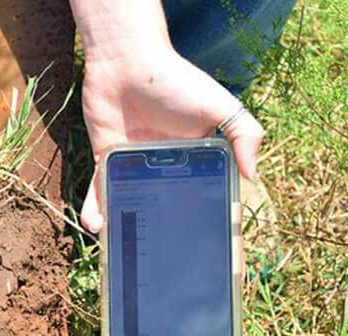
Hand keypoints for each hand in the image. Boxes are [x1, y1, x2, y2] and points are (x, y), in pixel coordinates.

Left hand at [79, 43, 263, 232]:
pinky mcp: (106, 161)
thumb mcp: (220, 105)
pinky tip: (95, 226)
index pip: (200, 195)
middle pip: (162, 206)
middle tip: (161, 262)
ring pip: (130, 203)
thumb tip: (253, 175)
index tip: (204, 250)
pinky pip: (100, 190)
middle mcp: (163, 168)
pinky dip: (95, 209)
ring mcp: (134, 166)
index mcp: (193, 159)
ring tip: (121, 250)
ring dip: (124, 227)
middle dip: (161, 233)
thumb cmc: (175, 81)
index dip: (202, 221)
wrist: (126, 62)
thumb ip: (244, 133)